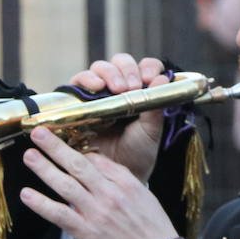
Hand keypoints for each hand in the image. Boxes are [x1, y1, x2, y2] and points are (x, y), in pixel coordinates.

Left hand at [19, 126, 178, 238]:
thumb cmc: (154, 230)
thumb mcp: (145, 197)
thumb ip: (123, 181)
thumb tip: (101, 168)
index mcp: (126, 182)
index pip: (97, 160)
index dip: (77, 149)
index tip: (62, 142)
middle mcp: (110, 193)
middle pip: (78, 164)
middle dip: (56, 147)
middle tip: (38, 133)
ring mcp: (97, 212)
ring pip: (65, 185)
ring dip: (45, 169)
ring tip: (30, 156)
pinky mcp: (88, 232)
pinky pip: (60, 214)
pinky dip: (42, 204)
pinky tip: (26, 195)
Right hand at [68, 53, 168, 181]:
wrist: (116, 176)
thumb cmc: (136, 153)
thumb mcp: (151, 130)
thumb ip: (156, 105)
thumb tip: (162, 78)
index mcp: (139, 91)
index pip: (144, 66)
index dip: (147, 67)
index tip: (149, 78)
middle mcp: (117, 88)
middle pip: (119, 62)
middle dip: (127, 69)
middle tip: (131, 86)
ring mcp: (96, 94)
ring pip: (99, 68)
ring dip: (108, 73)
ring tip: (116, 88)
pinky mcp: (77, 102)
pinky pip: (78, 82)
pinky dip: (86, 79)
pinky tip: (96, 87)